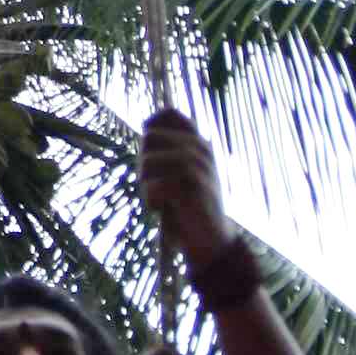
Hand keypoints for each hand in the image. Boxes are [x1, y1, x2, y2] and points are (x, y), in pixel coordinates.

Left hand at [135, 107, 242, 291]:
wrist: (212, 240)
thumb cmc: (190, 207)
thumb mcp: (184, 173)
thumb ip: (170, 151)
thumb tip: (147, 130)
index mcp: (199, 143)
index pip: (169, 113)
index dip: (151, 126)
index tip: (150, 150)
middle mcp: (200, 149)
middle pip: (149, 138)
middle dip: (144, 163)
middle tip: (155, 185)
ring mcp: (197, 165)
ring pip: (148, 161)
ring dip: (145, 184)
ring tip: (160, 199)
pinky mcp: (192, 186)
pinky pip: (154, 185)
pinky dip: (150, 200)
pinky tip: (161, 209)